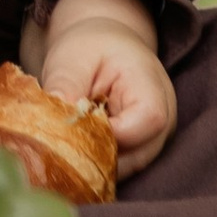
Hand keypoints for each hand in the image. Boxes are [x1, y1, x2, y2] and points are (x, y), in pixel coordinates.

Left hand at [31, 0, 175, 171]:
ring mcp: (154, 143)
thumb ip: (66, 84)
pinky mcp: (138, 154)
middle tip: (58, 143)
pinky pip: (118, 169)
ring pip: (124, 170)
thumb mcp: (73, 56)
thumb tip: (52, 122)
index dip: (107, 132)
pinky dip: (93, 163)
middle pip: (135, 157)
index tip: (72, 125)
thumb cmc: (92, 46)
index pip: (144, 123)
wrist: (106, 47)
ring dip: (92, 162)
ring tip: (64, 143)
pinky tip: (72, 149)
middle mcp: (164, 123)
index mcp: (153, 89)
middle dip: (94, 155)